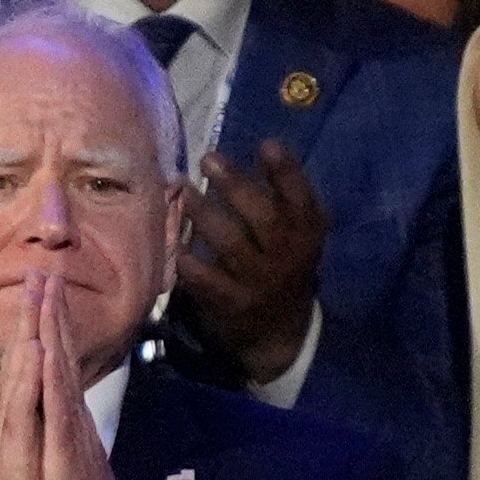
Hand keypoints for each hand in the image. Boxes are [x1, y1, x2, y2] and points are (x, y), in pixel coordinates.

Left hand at [35, 281, 149, 479]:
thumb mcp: (62, 460)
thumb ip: (58, 431)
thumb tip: (53, 407)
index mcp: (64, 419)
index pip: (53, 363)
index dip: (46, 325)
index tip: (39, 288)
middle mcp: (70, 418)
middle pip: (58, 355)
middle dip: (49, 311)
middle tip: (43, 268)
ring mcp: (70, 432)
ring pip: (59, 372)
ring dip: (52, 331)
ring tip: (46, 293)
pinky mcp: (67, 454)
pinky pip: (57, 411)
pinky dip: (51, 379)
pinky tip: (45, 354)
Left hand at [180, 141, 327, 384]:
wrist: (281, 334)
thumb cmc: (285, 270)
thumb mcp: (300, 238)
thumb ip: (289, 201)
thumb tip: (268, 150)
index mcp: (307, 235)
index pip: (302, 199)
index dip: (287, 172)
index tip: (267, 144)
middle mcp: (287, 256)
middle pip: (264, 217)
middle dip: (236, 185)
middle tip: (209, 159)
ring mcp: (258, 281)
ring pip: (231, 244)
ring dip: (205, 215)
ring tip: (184, 191)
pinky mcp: (230, 303)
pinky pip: (205, 278)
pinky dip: (187, 259)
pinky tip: (172, 240)